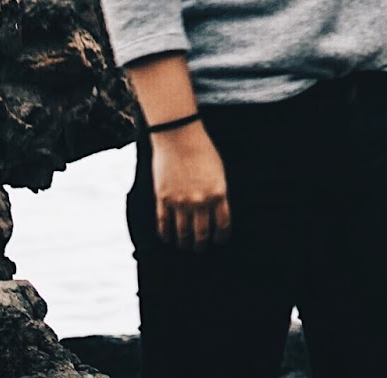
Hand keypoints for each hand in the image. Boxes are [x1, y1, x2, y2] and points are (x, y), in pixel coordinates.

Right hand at [149, 122, 232, 251]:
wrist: (179, 137)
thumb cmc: (202, 151)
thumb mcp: (219, 172)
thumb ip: (218, 192)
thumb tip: (217, 211)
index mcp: (218, 193)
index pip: (222, 225)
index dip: (220, 237)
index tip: (218, 241)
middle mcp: (200, 201)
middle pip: (202, 233)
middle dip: (201, 245)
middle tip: (199, 249)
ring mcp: (180, 201)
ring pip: (182, 233)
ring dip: (183, 243)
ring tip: (184, 246)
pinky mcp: (163, 199)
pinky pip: (164, 224)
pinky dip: (166, 235)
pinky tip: (168, 238)